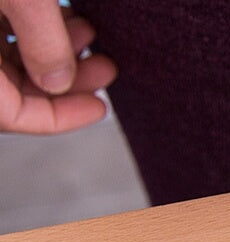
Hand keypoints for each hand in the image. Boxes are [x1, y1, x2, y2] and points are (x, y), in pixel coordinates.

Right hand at [0, 0, 116, 133]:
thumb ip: (43, 41)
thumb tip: (61, 82)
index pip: (10, 115)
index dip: (59, 118)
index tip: (98, 108)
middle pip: (12, 89)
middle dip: (66, 81)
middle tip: (104, 68)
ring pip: (10, 60)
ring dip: (55, 54)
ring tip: (90, 35)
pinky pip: (4, 33)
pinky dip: (36, 32)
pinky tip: (66, 19)